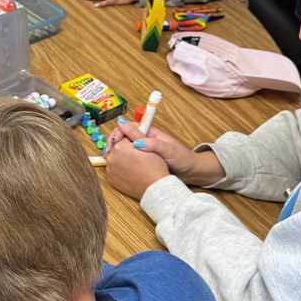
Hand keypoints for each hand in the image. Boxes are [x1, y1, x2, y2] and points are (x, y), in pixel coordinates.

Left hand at [105, 136, 169, 200]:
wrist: (155, 189)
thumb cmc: (155, 167)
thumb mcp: (146, 144)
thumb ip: (133, 131)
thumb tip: (121, 121)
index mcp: (120, 147)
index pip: (121, 136)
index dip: (130, 138)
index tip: (136, 142)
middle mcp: (111, 158)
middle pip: (116, 147)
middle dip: (124, 147)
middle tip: (137, 153)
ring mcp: (110, 170)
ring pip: (115, 158)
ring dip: (122, 157)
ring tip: (135, 162)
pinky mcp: (112, 180)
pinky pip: (114, 170)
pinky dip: (120, 168)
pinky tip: (131, 170)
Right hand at [107, 119, 224, 186]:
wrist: (192, 173)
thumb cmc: (183, 159)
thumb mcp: (168, 150)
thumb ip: (153, 144)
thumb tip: (134, 141)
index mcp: (150, 134)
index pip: (129, 127)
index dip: (119, 132)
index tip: (114, 142)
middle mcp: (144, 141)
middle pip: (124, 138)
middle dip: (114, 143)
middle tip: (108, 153)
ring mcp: (143, 152)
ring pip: (125, 149)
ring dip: (116, 153)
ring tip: (109, 161)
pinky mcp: (143, 163)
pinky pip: (129, 160)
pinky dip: (122, 162)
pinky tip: (118, 168)